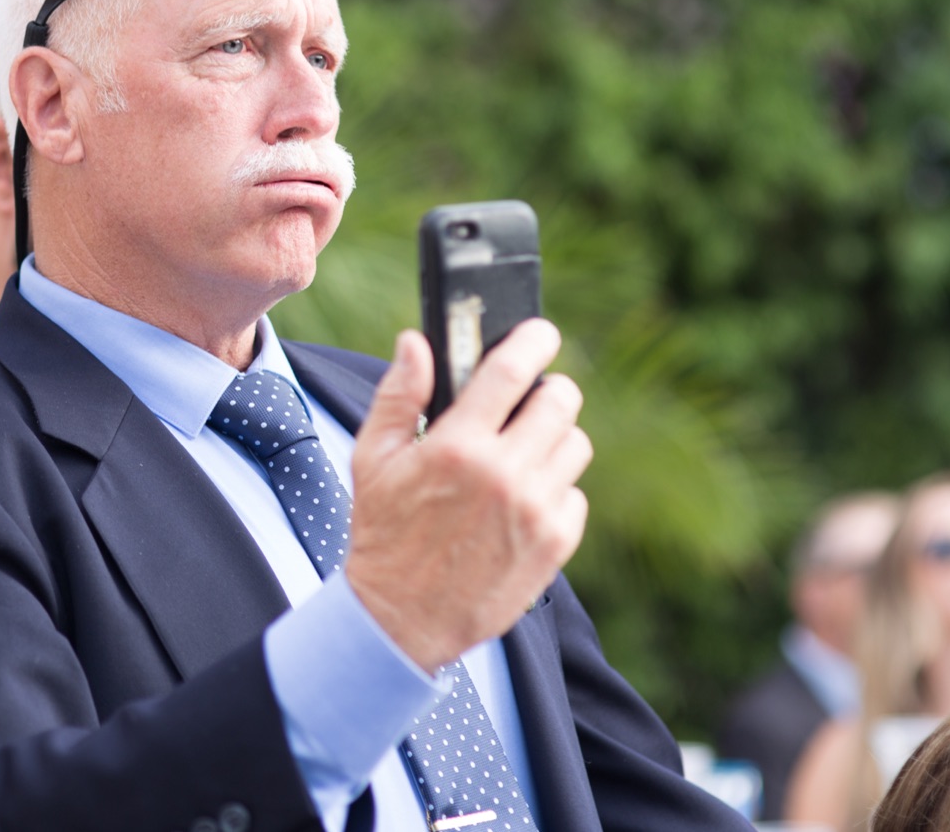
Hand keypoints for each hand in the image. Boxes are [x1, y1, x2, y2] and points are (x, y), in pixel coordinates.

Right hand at [343, 320, 591, 671]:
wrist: (402, 618)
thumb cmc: (383, 531)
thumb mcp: (373, 458)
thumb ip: (398, 394)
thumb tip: (417, 341)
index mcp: (457, 446)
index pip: (511, 371)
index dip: (532, 340)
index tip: (539, 331)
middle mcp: (504, 474)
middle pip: (560, 401)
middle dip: (547, 389)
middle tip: (528, 398)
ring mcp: (536, 511)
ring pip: (575, 444)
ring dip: (553, 438)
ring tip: (521, 452)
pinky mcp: (555, 544)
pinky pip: (575, 493)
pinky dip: (554, 489)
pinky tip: (521, 500)